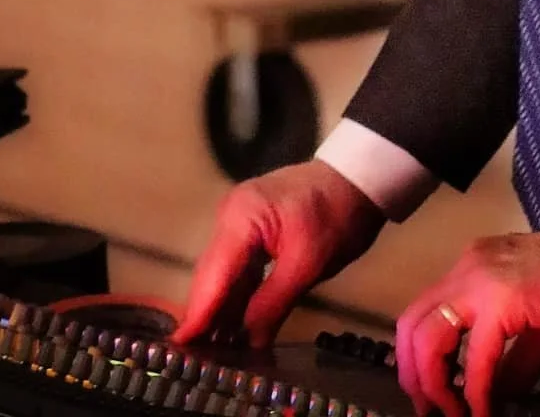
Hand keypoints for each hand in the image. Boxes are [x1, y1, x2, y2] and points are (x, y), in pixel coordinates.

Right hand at [176, 160, 383, 347]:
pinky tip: (231, 326)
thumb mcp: (308, 264)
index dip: (197, 316)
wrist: (359, 177)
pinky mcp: (252, 228)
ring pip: (222, 274)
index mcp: (240, 218)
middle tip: (193, 362)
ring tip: (209, 354)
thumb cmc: (337, 214)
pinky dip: (235, 295)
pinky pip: (237, 267)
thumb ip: (272, 304)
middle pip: (211, 276)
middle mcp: (230, 216)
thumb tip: (250, 345)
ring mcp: (239, 220)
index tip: (180, 351)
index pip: (212, 277)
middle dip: (204, 317)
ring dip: (219, 310)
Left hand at [396, 230, 539, 416]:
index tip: (430, 395)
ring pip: (430, 338)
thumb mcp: (534, 326)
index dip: (417, 358)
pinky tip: (484, 413)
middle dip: (414, 375)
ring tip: (452, 415)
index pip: (423, 312)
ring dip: (435, 385)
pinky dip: (476, 393)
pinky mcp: (502, 302)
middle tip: (430, 410)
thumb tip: (492, 397)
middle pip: (412, 324)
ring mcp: (480, 281)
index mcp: (471, 267)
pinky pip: (476, 358)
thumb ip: (509, 361)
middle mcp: (466, 268)